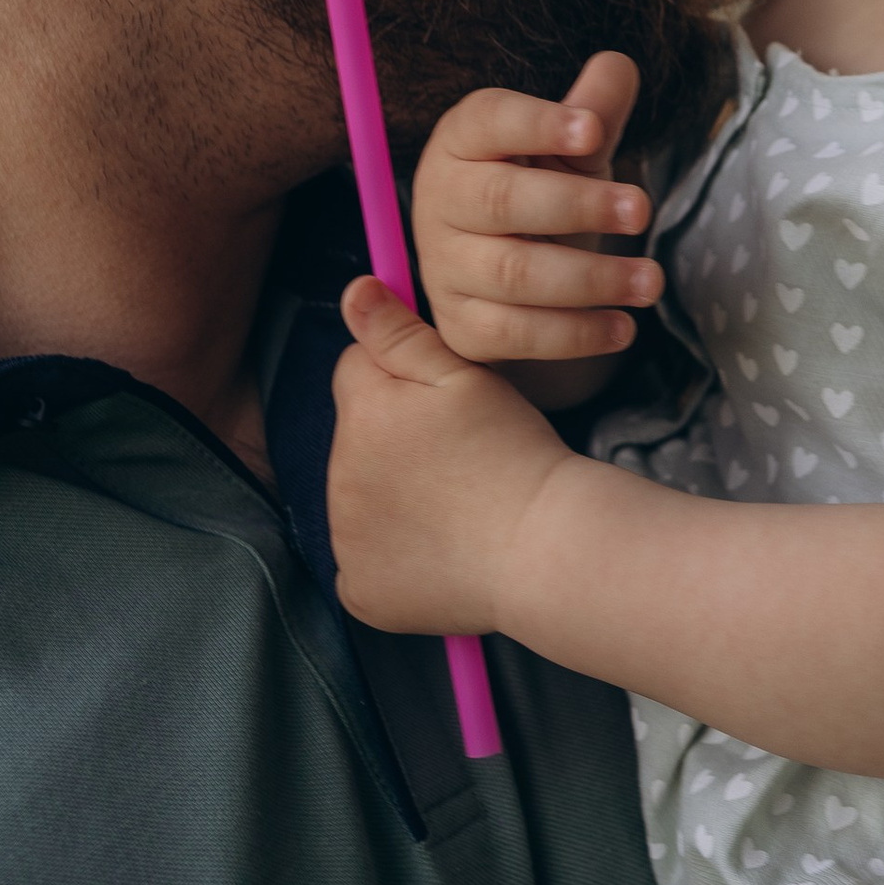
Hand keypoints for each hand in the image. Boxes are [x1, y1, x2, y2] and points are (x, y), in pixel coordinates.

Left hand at [329, 282, 573, 634]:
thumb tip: (353, 291)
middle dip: (394, 442)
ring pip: (361, 502)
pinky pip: (367, 566)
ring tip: (458, 509)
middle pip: (356, 441)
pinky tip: (442, 554)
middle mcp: (337, 479)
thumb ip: (400, 333)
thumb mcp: (463, 377)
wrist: (546, 549)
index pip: (356, 372)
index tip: (446, 409)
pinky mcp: (363, 593)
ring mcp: (346, 543)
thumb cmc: (514, 454)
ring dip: (394, 500)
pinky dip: (395, 562)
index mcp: (360, 415)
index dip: (401, 380)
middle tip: (461, 462)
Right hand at [410, 50, 664, 369]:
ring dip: (590, 279)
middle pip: (501, 200)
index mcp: (462, 140)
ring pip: (513, 274)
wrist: (509, 280)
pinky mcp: (463, 326)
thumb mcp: (571, 150)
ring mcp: (445, 267)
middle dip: (576, 205)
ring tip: (651, 281)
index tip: (594, 131)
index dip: (537, 124)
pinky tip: (623, 328)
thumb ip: (593, 110)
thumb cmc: (543, 193)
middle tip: (642, 210)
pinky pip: (515, 334)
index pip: (489, 121)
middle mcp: (440, 200)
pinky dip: (573, 335)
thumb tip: (618, 66)